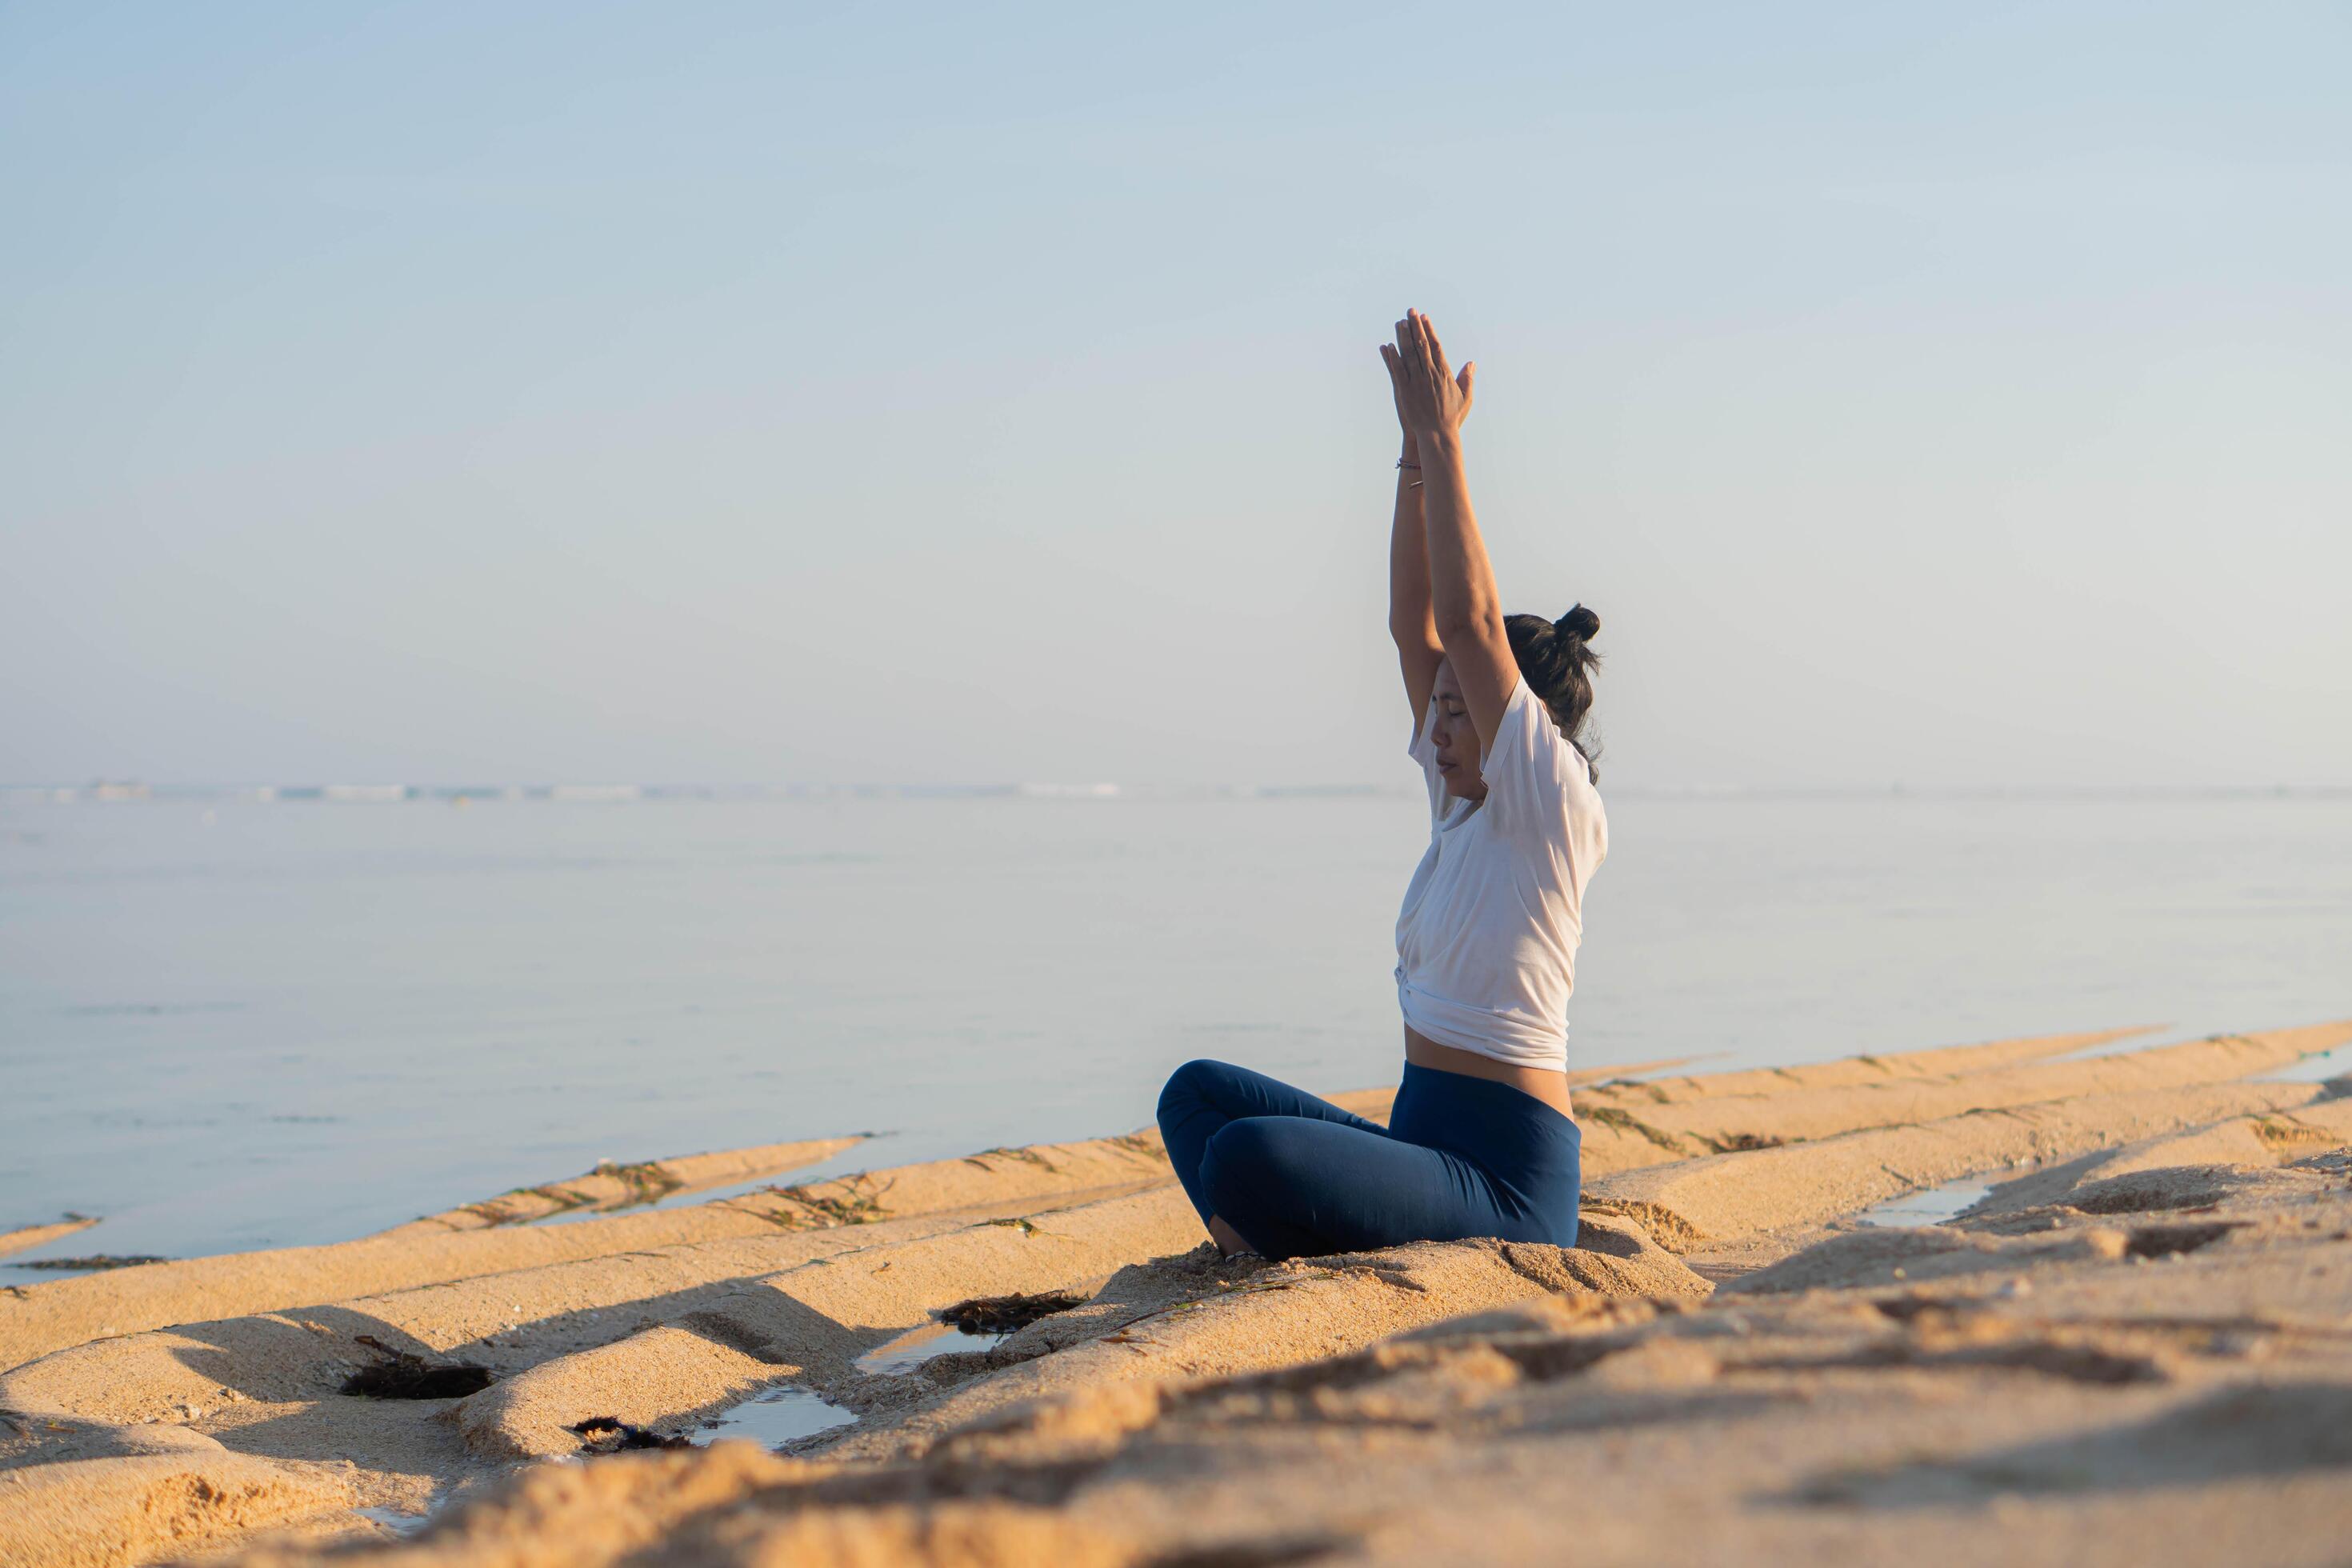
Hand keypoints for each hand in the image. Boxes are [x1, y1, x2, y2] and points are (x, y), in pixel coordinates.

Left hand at [1380, 309, 1473, 442]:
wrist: (1437, 434)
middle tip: (1410, 311)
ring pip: (1408, 355)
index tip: (1425, 318)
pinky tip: (1388, 346)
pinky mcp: (1405, 391)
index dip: (1430, 330)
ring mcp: (1416, 382)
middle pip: (1421, 345)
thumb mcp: (1465, 397)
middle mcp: (1430, 374)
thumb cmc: (1452, 417)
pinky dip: (1393, 358)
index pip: (1436, 346)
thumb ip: (1467, 379)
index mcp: (1444, 373)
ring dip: (1403, 337)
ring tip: (1399, 322)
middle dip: (1415, 327)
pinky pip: (1398, 371)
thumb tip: (1471, 363)